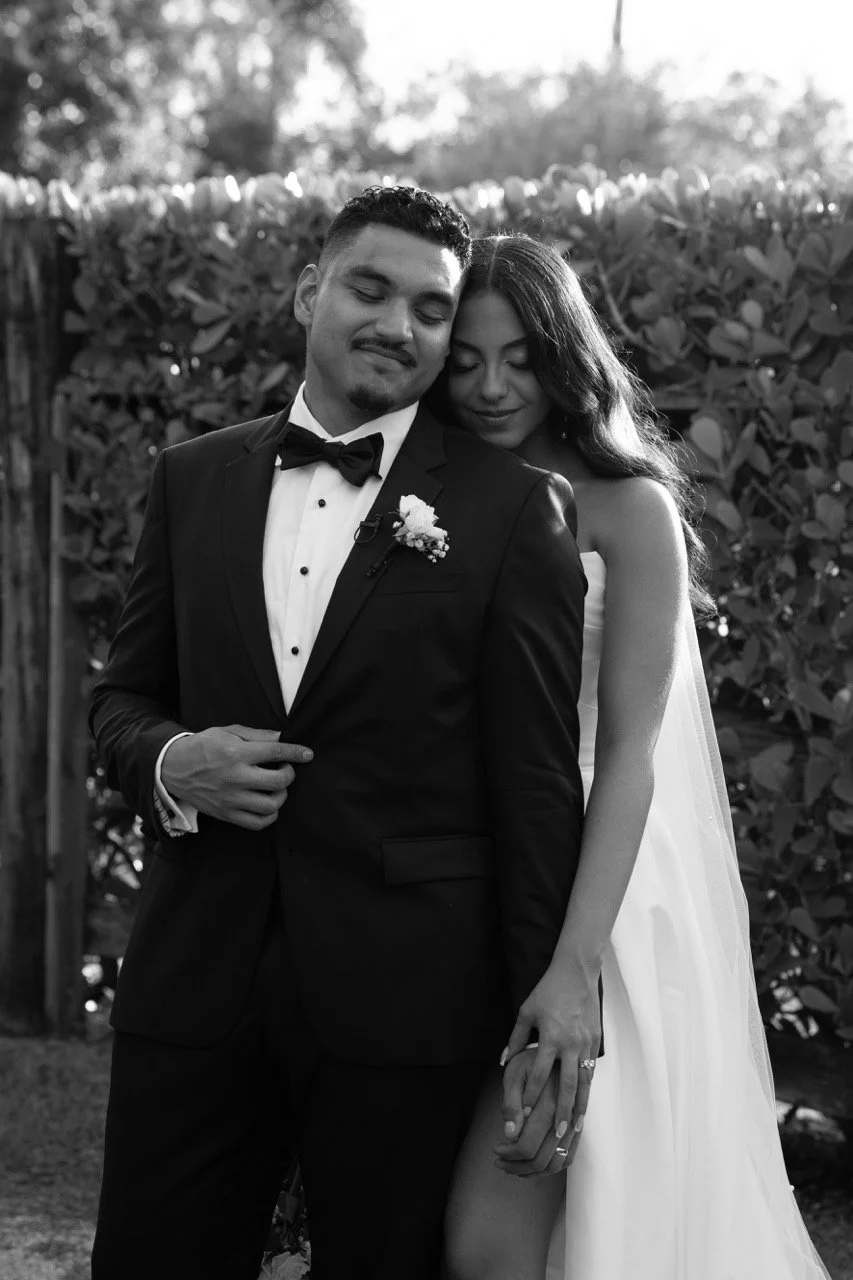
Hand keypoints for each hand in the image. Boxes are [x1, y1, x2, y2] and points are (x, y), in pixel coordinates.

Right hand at [161, 725, 312, 830]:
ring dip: (281, 796)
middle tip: (284, 770)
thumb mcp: (228, 731)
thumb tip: (284, 738)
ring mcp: (230, 799)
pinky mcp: (226, 814)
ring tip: (275, 788)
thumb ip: (258, 735)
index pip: (275, 752)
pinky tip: (267, 804)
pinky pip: (257, 823)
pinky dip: (270, 815)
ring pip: (271, 806)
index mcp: (236, 752)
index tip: (308, 754)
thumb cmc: (203, 746)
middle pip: (278, 782)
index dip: (296, 752)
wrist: (173, 768)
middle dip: (289, 774)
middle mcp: (235, 777)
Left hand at [492, 1052, 567, 1177]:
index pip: (527, 1144)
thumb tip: (509, 1134)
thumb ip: (511, 1104)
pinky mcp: (578, 1124)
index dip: (508, 1153)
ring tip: (514, 1166)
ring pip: (557, 1163)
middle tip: (500, 1161)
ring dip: (534, 1171)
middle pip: (542, 1159)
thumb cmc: (531, 1060)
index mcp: (549, 1103)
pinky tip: (534, 1162)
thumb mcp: (514, 1074)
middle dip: (517, 1166)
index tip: (495, 1149)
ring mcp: (575, 1123)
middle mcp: (566, 1116)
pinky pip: (570, 1156)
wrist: (558, 1045)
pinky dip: (551, 1166)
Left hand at [501, 961, 600, 1150]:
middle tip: (558, 1133)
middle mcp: (571, 1043)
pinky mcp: (595, 1039)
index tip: (525, 1113)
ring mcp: (586, 1042)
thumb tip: (504, 1061)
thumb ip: (516, 1038)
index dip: (532, 1094)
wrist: (577, 972)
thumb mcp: (527, 1011)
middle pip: (567, 1084)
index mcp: (551, 1036)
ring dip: (580, 1106)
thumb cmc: (548, 991)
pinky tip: (585, 1103)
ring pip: (584, 1081)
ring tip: (576, 1127)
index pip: (540, 1072)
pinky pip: (591, 1069)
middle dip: (562, 1111)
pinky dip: (588, 1088)